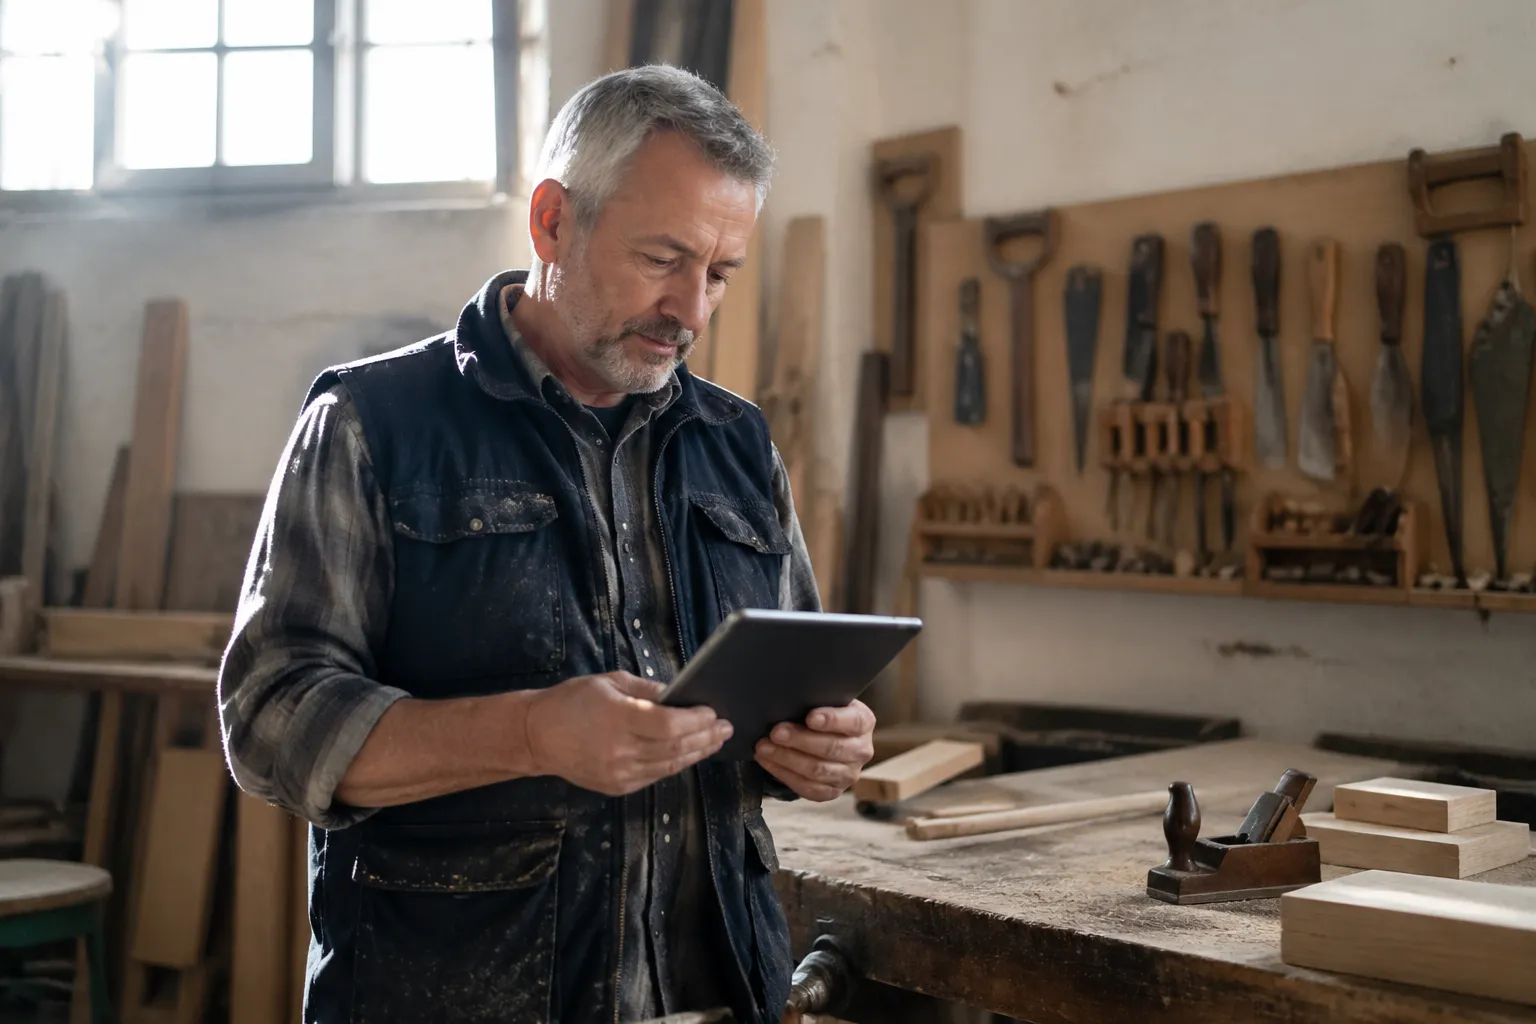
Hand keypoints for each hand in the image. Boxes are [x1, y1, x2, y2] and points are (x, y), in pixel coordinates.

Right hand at [523, 672, 731, 795]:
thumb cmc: (572, 701)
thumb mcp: (609, 682)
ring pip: (669, 765)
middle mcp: (620, 750)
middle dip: (705, 737)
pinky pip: (656, 775)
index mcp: (617, 718)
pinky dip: (676, 764)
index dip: (696, 720)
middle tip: (726, 728)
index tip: (713, 712)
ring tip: (715, 741)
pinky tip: (689, 753)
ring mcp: (619, 773)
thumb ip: (647, 690)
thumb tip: (680, 695)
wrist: (537, 736)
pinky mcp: (617, 787)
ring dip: (697, 753)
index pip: (668, 725)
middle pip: (675, 747)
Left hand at [754, 700, 875, 800]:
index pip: (854, 721)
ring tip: (764, 747)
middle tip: (776, 732)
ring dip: (787, 758)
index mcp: (863, 722)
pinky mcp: (832, 791)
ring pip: (817, 770)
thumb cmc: (823, 714)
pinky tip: (768, 761)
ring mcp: (848, 774)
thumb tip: (788, 702)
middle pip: (832, 748)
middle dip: (800, 740)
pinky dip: (784, 774)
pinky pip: (808, 788)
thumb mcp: (826, 701)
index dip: (832, 720)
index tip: (810, 718)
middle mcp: (861, 751)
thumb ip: (815, 701)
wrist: (828, 737)